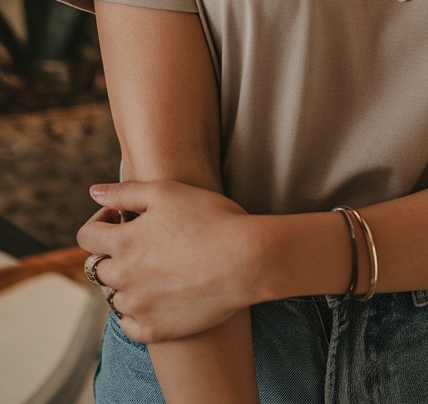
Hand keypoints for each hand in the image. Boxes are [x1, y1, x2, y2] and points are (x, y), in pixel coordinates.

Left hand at [77, 180, 263, 341]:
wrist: (246, 260)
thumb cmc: (211, 218)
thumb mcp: (167, 192)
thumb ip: (125, 192)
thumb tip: (93, 191)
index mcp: (124, 243)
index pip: (86, 237)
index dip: (99, 222)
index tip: (120, 217)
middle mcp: (125, 278)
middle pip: (98, 269)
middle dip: (113, 253)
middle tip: (143, 243)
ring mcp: (139, 308)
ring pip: (114, 297)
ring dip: (126, 283)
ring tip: (156, 269)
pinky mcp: (156, 330)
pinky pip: (129, 325)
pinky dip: (136, 313)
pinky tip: (157, 296)